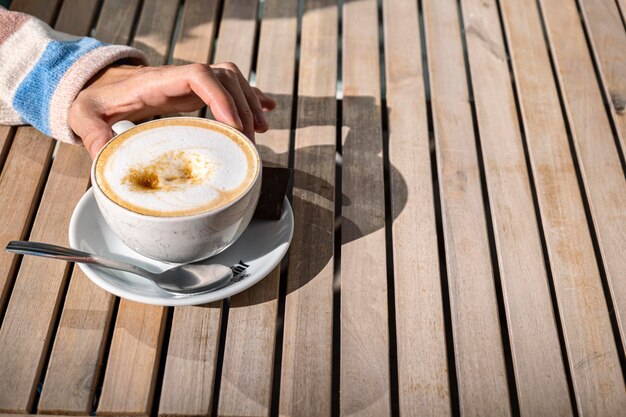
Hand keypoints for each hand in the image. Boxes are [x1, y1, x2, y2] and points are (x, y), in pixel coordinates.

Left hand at [69, 62, 275, 158]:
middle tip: (251, 140)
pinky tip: (266, 108)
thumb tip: (104, 157)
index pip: (199, 75)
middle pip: (224, 77)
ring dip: (250, 102)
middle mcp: (179, 78)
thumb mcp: (84, 115)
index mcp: (158, 81)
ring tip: (263, 130)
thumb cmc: (93, 99)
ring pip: (231, 80)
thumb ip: (92, 134)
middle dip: (243, 107)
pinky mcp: (194, 92)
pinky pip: (229, 87)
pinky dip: (250, 97)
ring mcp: (189, 84)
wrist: (98, 86)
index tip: (235, 124)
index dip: (222, 96)